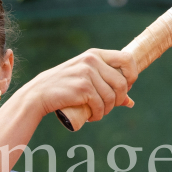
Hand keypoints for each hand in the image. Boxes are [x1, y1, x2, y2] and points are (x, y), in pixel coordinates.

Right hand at [23, 48, 138, 121]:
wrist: (39, 94)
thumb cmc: (65, 87)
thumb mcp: (87, 80)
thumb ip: (107, 86)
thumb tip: (130, 102)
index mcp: (95, 54)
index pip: (127, 59)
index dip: (131, 75)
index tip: (125, 88)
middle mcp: (92, 60)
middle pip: (122, 83)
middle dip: (119, 99)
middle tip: (108, 106)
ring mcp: (87, 73)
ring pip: (112, 97)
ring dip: (107, 110)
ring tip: (98, 113)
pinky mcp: (82, 87)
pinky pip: (100, 105)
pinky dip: (98, 115)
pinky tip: (91, 116)